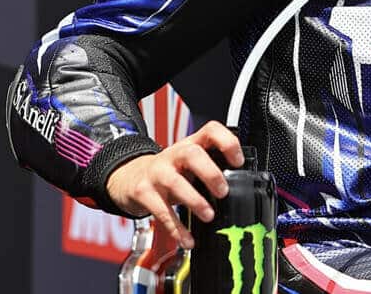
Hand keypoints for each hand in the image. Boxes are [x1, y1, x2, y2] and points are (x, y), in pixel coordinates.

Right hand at [106, 120, 243, 248]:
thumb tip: (241, 186)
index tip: (238, 161)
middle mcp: (173, 155)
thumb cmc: (169, 171)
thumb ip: (211, 168)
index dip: (227, 142)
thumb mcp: (190, 164)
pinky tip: (187, 239)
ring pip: (175, 182)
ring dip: (194, 200)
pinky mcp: (143, 192)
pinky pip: (160, 211)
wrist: (129, 177)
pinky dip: (176, 228)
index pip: (210, 131)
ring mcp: (156, 172)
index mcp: (191, 145)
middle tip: (223, 191)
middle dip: (210, 172)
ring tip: (209, 215)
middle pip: (192, 153)